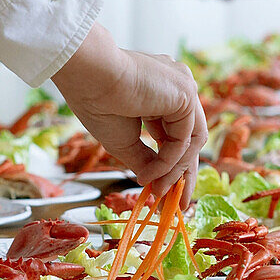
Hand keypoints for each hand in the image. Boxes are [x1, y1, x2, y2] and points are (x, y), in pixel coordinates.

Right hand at [52, 24, 206, 204]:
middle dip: (185, 174)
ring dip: (176, 170)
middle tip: (179, 203)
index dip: (174, 166)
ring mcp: (184, 88)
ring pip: (191, 141)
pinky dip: (170, 160)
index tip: (167, 192)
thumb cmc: (97, 102)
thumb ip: (145, 160)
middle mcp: (178, 88)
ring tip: (159, 191)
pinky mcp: (185, 93)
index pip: (177, 135)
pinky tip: (152, 173)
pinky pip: (184, 138)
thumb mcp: (124, 140)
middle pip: (190, 139)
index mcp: (163, 94)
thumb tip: (154, 182)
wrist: (88, 76)